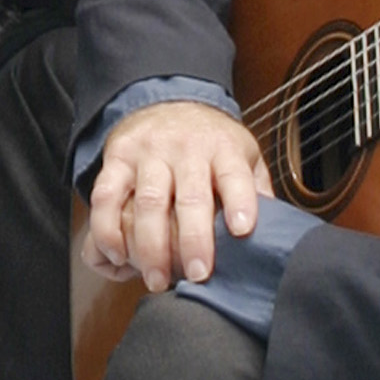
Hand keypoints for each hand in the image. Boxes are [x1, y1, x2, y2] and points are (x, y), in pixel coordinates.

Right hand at [84, 99, 272, 292]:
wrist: (167, 100)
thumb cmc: (211, 141)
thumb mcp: (243, 154)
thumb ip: (256, 190)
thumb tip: (274, 233)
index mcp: (222, 148)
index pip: (234, 174)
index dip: (240, 201)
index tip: (242, 230)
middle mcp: (186, 148)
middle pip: (190, 196)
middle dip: (193, 239)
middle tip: (199, 275)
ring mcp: (149, 153)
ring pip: (148, 201)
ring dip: (150, 246)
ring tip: (157, 280)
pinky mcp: (118, 159)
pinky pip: (106, 195)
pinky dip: (107, 229)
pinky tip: (117, 255)